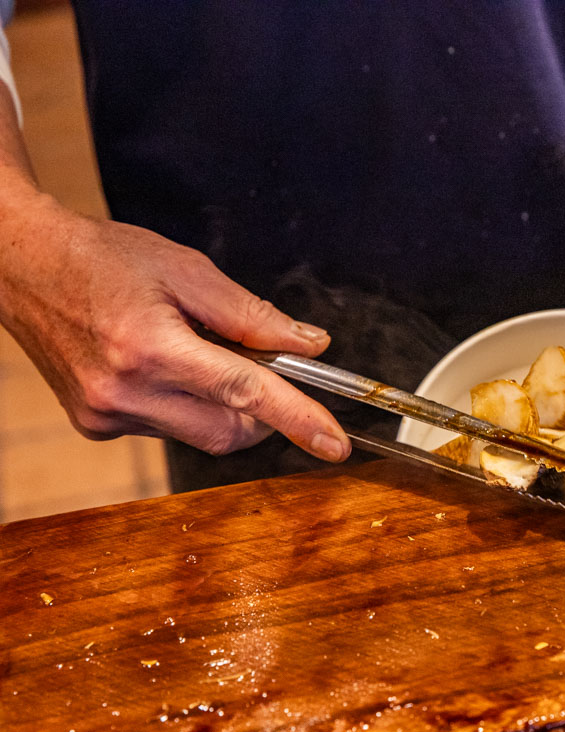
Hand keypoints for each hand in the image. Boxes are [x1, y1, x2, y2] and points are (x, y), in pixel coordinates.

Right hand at [0, 191, 350, 460]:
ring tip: (191, 350)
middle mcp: (125, 391)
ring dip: (219, 405)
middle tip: (259, 366)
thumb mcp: (186, 270)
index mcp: (151, 348)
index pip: (246, 394)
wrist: (20, 265)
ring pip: (201, 434)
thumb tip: (311, 346)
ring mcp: (106, 415)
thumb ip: (253, 315)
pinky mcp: (96, 426)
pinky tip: (159, 364)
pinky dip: (184, 404)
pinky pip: (167, 429)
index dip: (298, 419)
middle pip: (230, 432)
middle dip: (261, 411)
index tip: (335, 443)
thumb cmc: (102, 258)